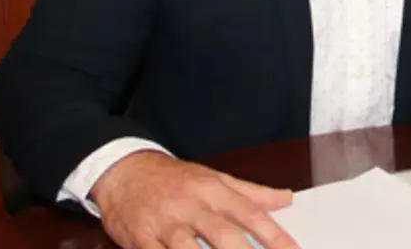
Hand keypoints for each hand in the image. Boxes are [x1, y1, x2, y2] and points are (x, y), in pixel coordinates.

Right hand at [91, 150, 299, 248]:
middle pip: (223, 234)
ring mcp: (166, 224)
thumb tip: (286, 198)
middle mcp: (191, 206)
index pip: (250, 214)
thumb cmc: (174, 179)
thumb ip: (251, 193)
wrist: (124, 171)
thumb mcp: (214, 178)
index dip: (274, 235)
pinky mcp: (141, 238)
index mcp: (213, 190)